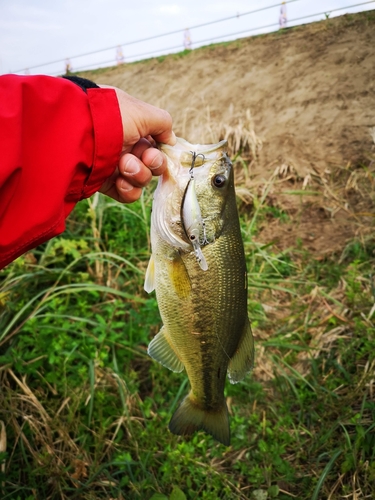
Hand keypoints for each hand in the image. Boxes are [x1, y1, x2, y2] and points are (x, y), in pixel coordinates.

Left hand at [99, 88, 175, 202]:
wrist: (77, 135)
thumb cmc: (111, 118)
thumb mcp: (142, 112)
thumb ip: (163, 123)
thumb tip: (170, 140)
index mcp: (133, 127)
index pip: (157, 144)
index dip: (162, 150)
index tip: (161, 148)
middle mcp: (125, 146)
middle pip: (153, 164)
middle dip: (153, 162)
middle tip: (145, 158)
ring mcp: (115, 165)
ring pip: (142, 180)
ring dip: (138, 174)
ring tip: (124, 165)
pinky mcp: (106, 183)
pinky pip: (128, 194)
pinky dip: (128, 190)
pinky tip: (121, 182)